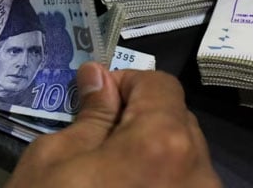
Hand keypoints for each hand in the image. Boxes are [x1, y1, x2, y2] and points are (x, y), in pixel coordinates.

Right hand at [6, 62, 221, 187]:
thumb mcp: (54, 162)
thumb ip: (89, 114)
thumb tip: (100, 76)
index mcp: (164, 143)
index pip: (160, 85)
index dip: (126, 83)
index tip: (96, 101)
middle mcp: (199, 173)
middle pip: (177, 121)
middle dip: (140, 119)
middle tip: (97, 141)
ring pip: (183, 159)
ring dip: (151, 155)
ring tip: (111, 179)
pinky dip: (160, 184)